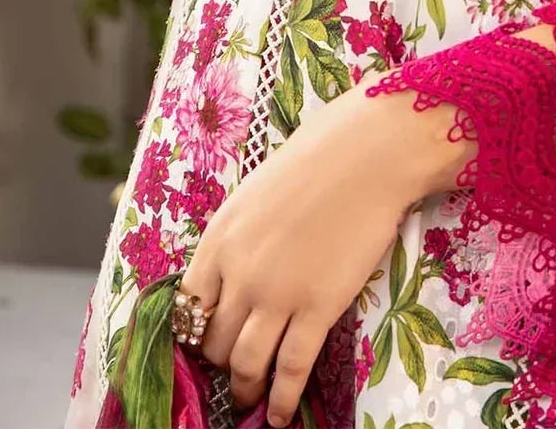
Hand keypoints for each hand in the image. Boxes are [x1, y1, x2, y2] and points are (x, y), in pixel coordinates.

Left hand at [181, 77, 468, 426]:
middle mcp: (239, 273)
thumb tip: (235, 273)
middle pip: (214, 340)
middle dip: (220, 362)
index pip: (188, 307)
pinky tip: (281, 416)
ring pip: (245, 363)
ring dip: (244, 389)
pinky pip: (291, 369)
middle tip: (232, 370)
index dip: (195, 333)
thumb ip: (240, 237)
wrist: (368, 154)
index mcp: (219, 239)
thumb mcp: (256, 194)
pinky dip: (282, 400)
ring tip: (250, 402)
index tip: (205, 344)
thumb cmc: (318, 159)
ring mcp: (277, 294)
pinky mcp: (317, 309)